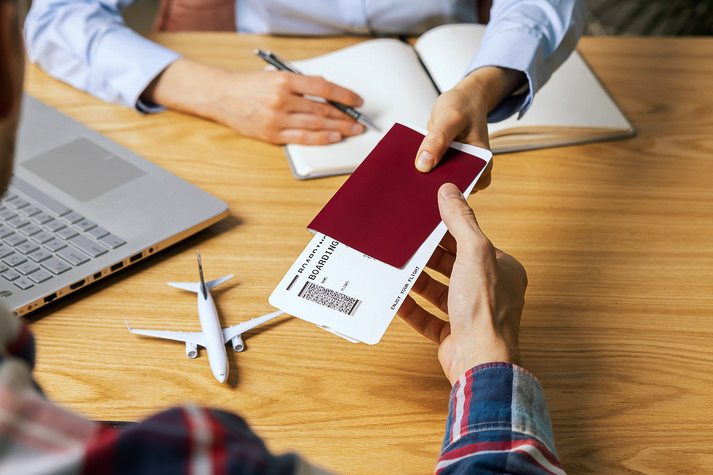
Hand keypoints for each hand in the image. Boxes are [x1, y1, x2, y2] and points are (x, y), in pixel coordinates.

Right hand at [142, 58, 365, 144]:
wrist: (222, 96)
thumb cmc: (251, 86)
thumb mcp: (276, 76)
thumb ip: (301, 85)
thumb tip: (330, 96)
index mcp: (285, 80)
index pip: (323, 88)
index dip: (344, 95)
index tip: (357, 101)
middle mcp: (281, 99)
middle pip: (322, 109)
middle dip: (345, 116)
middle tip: (359, 120)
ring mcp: (277, 118)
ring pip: (315, 124)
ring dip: (338, 128)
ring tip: (352, 129)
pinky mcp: (272, 134)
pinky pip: (302, 138)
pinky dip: (321, 138)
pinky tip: (334, 137)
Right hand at [396, 183, 527, 384]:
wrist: (480, 361)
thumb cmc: (485, 310)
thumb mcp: (474, 253)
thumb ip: (461, 221)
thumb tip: (450, 191)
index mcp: (503, 271)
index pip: (472, 243)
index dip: (448, 231)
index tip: (426, 221)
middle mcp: (490, 293)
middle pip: (453, 268)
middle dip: (429, 257)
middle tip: (406, 243)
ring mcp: (471, 316)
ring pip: (440, 292)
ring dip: (418, 281)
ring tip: (397, 267)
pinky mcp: (454, 335)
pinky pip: (429, 318)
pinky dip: (412, 308)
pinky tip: (397, 298)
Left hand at [414, 66, 525, 189]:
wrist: (463, 100)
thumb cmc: (463, 106)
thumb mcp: (450, 118)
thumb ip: (437, 140)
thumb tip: (423, 166)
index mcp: (482, 163)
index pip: (464, 185)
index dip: (444, 190)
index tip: (423, 189)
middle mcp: (471, 169)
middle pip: (450, 187)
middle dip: (431, 186)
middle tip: (410, 183)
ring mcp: (456, 168)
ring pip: (438, 182)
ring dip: (424, 179)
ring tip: (406, 175)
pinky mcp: (443, 164)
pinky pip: (431, 171)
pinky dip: (421, 168)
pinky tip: (407, 165)